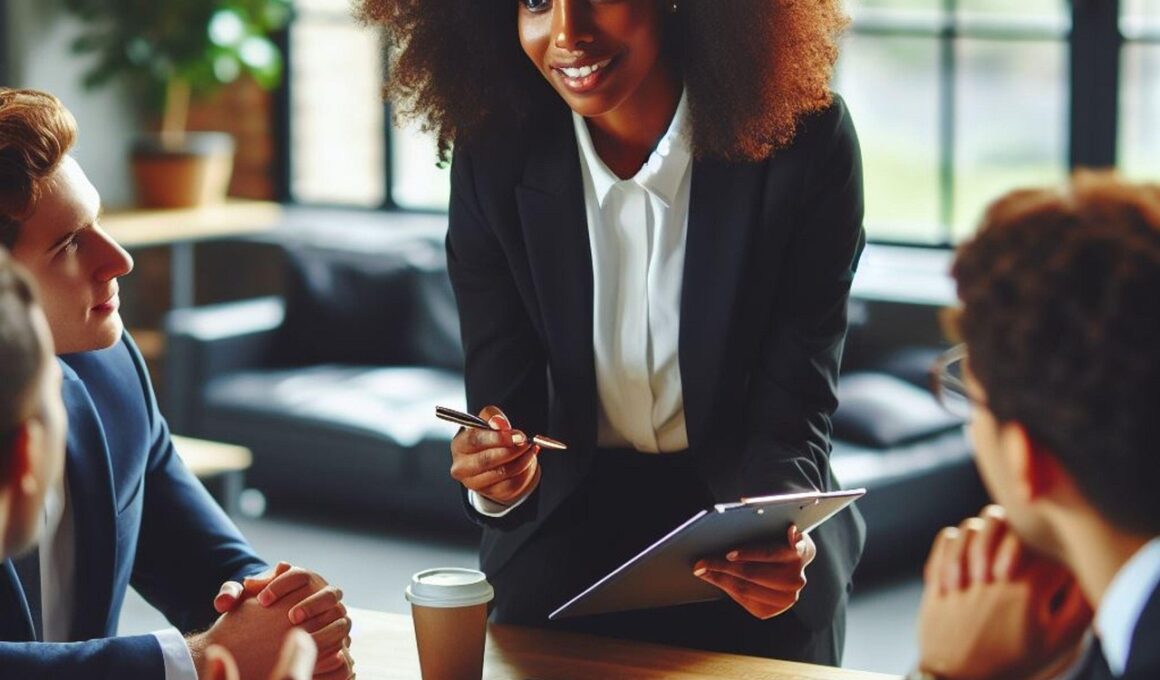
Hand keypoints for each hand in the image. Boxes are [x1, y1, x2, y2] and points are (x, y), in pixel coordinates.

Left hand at [207, 562, 353, 677]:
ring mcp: (335, 610)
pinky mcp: (339, 629)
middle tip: (291, 617)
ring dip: (323, 622)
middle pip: (327, 592)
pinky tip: (311, 649)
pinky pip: (341, 633)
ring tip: (303, 634)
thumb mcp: (243, 599)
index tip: (262, 600)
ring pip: (338, 612)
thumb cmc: (260, 609)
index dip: (282, 585)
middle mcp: (323, 591)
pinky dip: (330, 639)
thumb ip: (231, 594)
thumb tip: (225, 600)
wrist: (277, 628)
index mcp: (303, 577)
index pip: (298, 574)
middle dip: (311, 604)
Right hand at [449, 405, 540, 504]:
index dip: (497, 438)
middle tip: (525, 441)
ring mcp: (475, 483)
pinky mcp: (490, 492)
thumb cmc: (488, 437)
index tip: (516, 435)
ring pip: (502, 472)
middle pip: (486, 460)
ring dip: (521, 459)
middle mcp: (462, 467)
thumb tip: (498, 422)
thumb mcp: (488, 420)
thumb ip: (492, 416)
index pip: (474, 441)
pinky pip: (511, 484)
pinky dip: (524, 471)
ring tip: (529, 448)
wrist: (494, 459)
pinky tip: (527, 460)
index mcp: (459, 445)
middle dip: (510, 450)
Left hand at [692, 524, 815, 619]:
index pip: (773, 552)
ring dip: (720, 577)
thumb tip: (789, 532)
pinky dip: (726, 587)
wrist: (779, 561)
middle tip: (702, 562)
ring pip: (746, 588)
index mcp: (804, 551)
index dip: (750, 553)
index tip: (729, 553)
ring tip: (702, 569)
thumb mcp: (774, 527)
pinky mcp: (774, 609)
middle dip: (724, 566)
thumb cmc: (771, 537)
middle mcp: (799, 578)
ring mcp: (788, 597)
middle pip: (754, 573)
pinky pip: (744, 600)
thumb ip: (772, 523)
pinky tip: (713, 577)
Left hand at [916, 505, 1091, 679]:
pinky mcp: (938, 576)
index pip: (1048, 543)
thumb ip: (1080, 607)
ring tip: (992, 563)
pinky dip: (958, 540)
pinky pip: (946, 538)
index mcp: (1027, 589)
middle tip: (1018, 561)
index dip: (1054, 546)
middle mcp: (992, 575)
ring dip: (985, 536)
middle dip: (1016, 533)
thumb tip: (1087, 574)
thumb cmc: (1012, 660)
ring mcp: (962, 572)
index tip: (1050, 565)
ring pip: (974, 526)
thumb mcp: (1056, 641)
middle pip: (1008, 522)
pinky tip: (968, 557)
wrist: (961, 678)